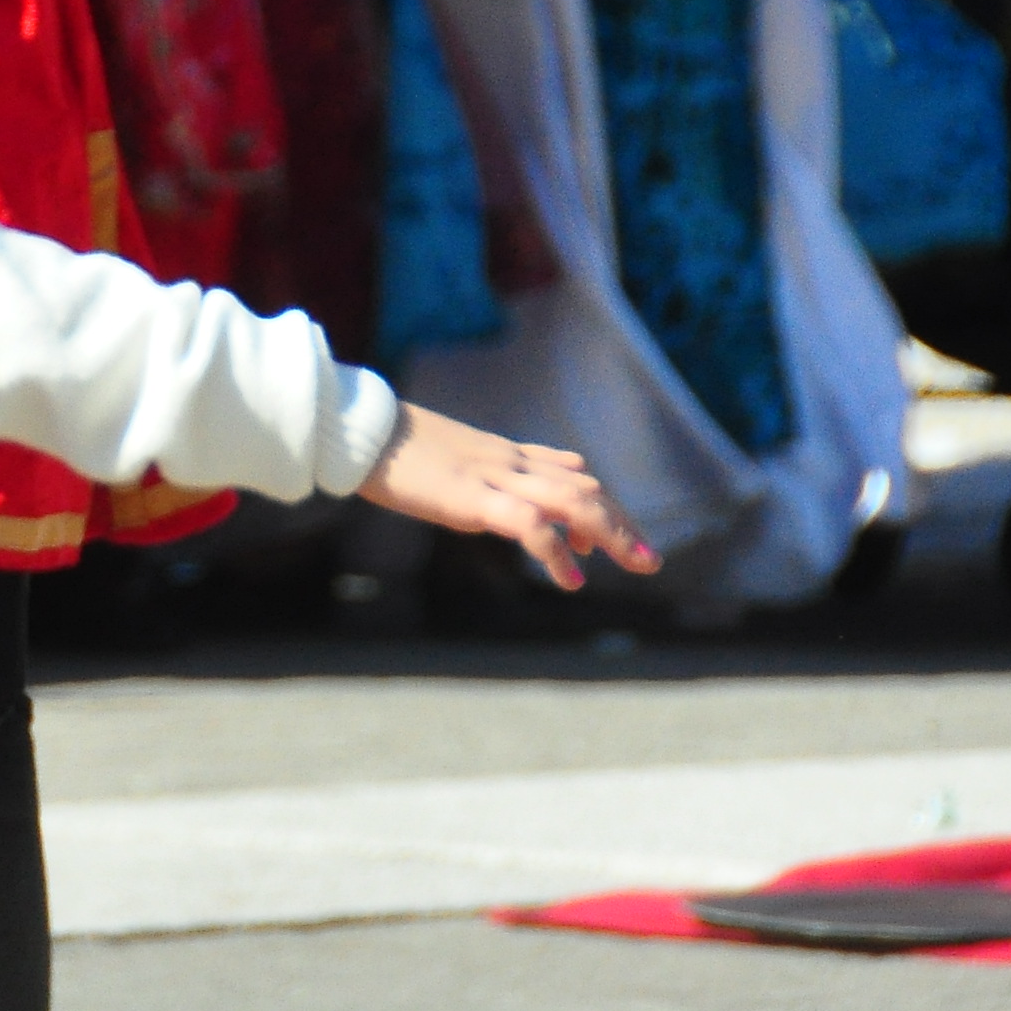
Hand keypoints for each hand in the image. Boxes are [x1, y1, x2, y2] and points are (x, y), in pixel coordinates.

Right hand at [357, 404, 657, 589]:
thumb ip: (484, 474)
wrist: (361, 431)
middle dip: (623, 524)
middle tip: (649, 560)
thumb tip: (507, 497)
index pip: (570, 473)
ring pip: (573, 500)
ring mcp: (495, 476)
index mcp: (501, 454)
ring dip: (613, 533)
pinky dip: (557, 552)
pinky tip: (571, 579)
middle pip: (585, 489)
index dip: (600, 503)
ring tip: (638, 565)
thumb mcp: (449, 459)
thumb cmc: (392, 448)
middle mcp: (509, 462)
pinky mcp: (473, 497)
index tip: (612, 535)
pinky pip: (529, 523)